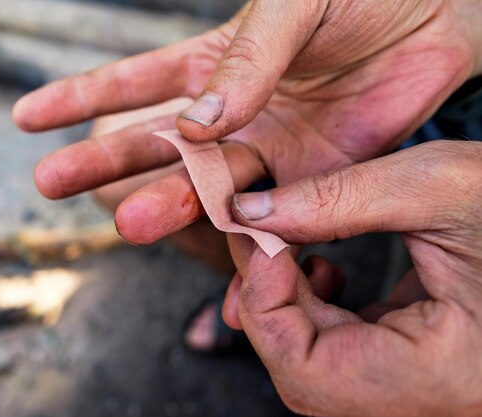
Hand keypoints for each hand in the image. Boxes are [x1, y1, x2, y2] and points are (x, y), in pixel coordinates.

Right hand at [13, 0, 480, 244]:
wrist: (439, 10)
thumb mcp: (292, 4)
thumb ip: (246, 59)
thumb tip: (195, 121)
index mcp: (216, 64)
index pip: (134, 83)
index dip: (78, 97)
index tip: (27, 118)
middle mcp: (234, 112)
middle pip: (157, 144)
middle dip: (103, 161)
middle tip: (50, 184)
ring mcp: (271, 148)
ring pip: (209, 187)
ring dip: (169, 208)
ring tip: (130, 227)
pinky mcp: (317, 178)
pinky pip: (276, 220)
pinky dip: (254, 254)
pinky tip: (231, 285)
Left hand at [223, 140, 481, 416]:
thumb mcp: (438, 185)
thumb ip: (335, 199)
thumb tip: (250, 215)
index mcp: (451, 375)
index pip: (310, 373)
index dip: (264, 305)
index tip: (255, 238)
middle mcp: (438, 401)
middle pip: (306, 376)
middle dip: (269, 303)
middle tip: (261, 238)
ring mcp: (429, 391)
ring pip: (318, 370)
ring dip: (288, 307)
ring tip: (293, 251)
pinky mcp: (421, 368)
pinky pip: (344, 359)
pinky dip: (317, 314)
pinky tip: (324, 271)